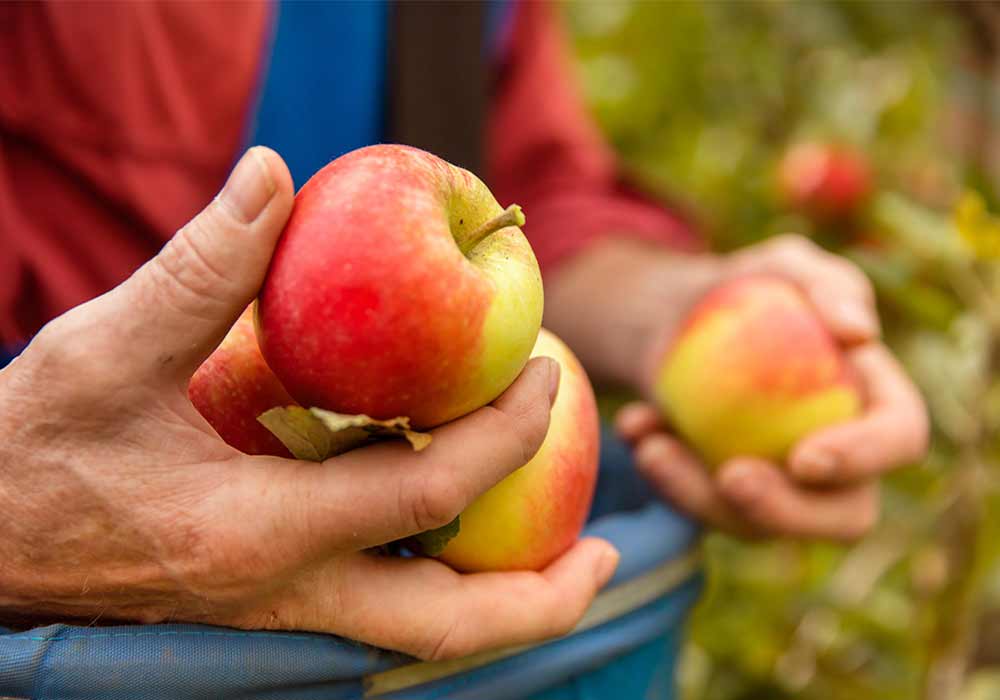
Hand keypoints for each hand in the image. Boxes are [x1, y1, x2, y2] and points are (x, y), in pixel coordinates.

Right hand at [0, 147, 617, 659]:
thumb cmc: (26, 456)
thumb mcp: (99, 353)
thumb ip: (197, 270)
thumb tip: (274, 179)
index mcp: (256, 533)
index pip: (427, 494)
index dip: (506, 435)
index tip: (547, 374)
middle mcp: (281, 592)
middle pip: (450, 629)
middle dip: (543, 596)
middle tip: (613, 547)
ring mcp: (277, 609)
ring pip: (421, 636)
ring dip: (504, 600)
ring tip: (570, 551)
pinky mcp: (265, 601)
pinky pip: (383, 605)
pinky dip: (442, 574)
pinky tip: (463, 528)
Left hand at [616, 235, 927, 540]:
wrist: (676, 318)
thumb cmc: (745, 286)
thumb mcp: (782, 264)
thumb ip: (829, 283)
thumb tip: (861, 334)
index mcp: (878, 403)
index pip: (898, 439)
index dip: (863, 457)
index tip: (804, 456)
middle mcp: (842, 462)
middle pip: (842, 517)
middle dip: (787, 511)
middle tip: (730, 477)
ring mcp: (783, 489)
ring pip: (758, 525)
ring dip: (700, 495)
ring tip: (648, 443)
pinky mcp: (724, 498)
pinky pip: (700, 509)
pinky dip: (661, 476)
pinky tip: (631, 427)